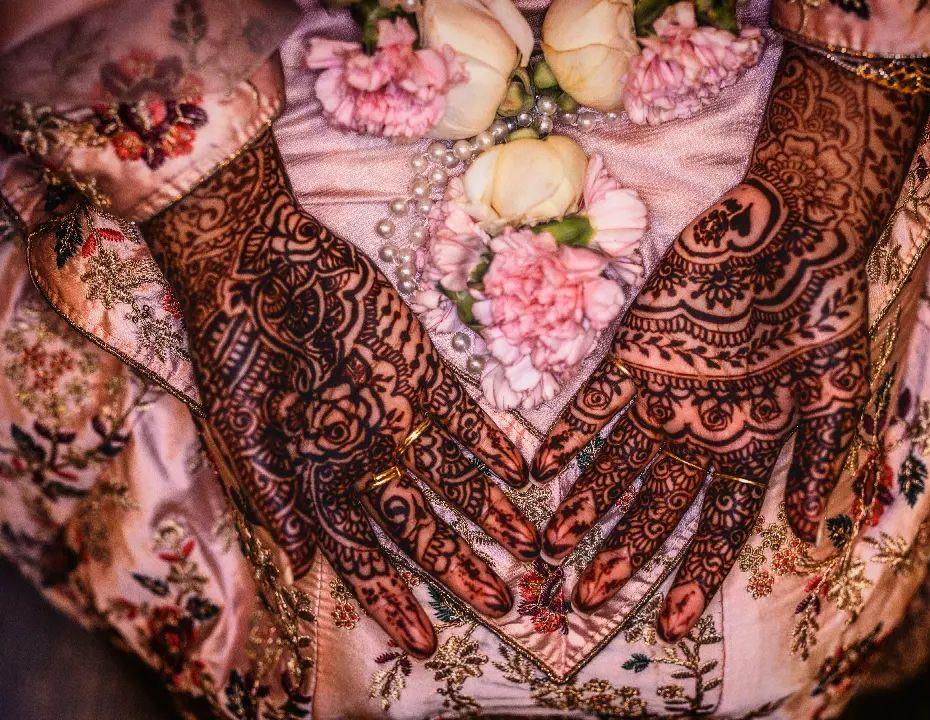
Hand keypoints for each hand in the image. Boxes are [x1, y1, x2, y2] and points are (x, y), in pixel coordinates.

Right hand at [142, 132, 539, 657]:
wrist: (253, 259)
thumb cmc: (235, 345)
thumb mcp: (238, 429)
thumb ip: (275, 495)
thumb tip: (302, 564)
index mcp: (315, 476)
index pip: (360, 552)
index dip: (391, 597)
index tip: (424, 637)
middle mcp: (363, 452)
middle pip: (417, 524)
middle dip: (458, 566)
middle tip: (503, 603)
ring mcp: (395, 411)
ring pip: (450, 475)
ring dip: (487, 511)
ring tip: (527, 549)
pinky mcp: (419, 367)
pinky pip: (461, 414)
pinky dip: (488, 443)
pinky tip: (519, 472)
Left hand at [531, 46, 926, 640]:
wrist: (795, 230)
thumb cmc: (822, 309)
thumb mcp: (840, 388)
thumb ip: (820, 458)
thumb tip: (808, 530)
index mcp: (750, 443)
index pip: (719, 526)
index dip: (695, 575)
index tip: (673, 625)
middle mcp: (700, 428)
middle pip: (658, 507)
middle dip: (622, 555)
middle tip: (585, 599)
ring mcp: (664, 393)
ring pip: (619, 464)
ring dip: (587, 506)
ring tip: (552, 551)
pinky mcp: (636, 351)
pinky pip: (597, 401)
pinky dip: (570, 432)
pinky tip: (541, 467)